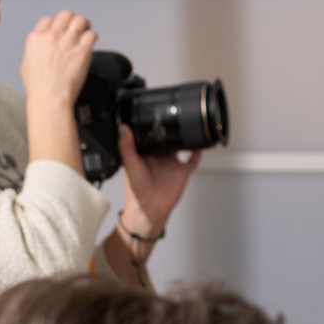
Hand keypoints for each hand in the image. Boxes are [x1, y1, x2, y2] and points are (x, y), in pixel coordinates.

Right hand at [22, 13, 94, 174]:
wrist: (50, 98)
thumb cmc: (39, 86)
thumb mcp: (27, 62)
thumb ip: (36, 48)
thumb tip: (42, 45)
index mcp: (36, 38)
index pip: (48, 19)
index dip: (56, 23)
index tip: (61, 28)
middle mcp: (52, 37)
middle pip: (66, 15)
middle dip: (72, 20)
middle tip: (76, 27)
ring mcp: (68, 43)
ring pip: (80, 20)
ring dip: (85, 25)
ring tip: (86, 31)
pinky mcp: (83, 51)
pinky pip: (92, 35)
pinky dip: (92, 37)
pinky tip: (90, 43)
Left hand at [116, 124, 199, 243]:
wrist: (150, 209)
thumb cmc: (136, 192)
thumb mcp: (130, 165)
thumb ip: (127, 147)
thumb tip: (122, 128)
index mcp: (144, 155)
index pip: (147, 136)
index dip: (148, 126)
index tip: (150, 113)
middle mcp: (158, 157)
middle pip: (165, 139)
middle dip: (168, 128)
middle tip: (172, 113)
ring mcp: (171, 164)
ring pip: (180, 146)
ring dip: (183, 137)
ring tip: (187, 122)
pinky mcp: (182, 171)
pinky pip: (192, 159)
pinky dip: (197, 152)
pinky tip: (200, 143)